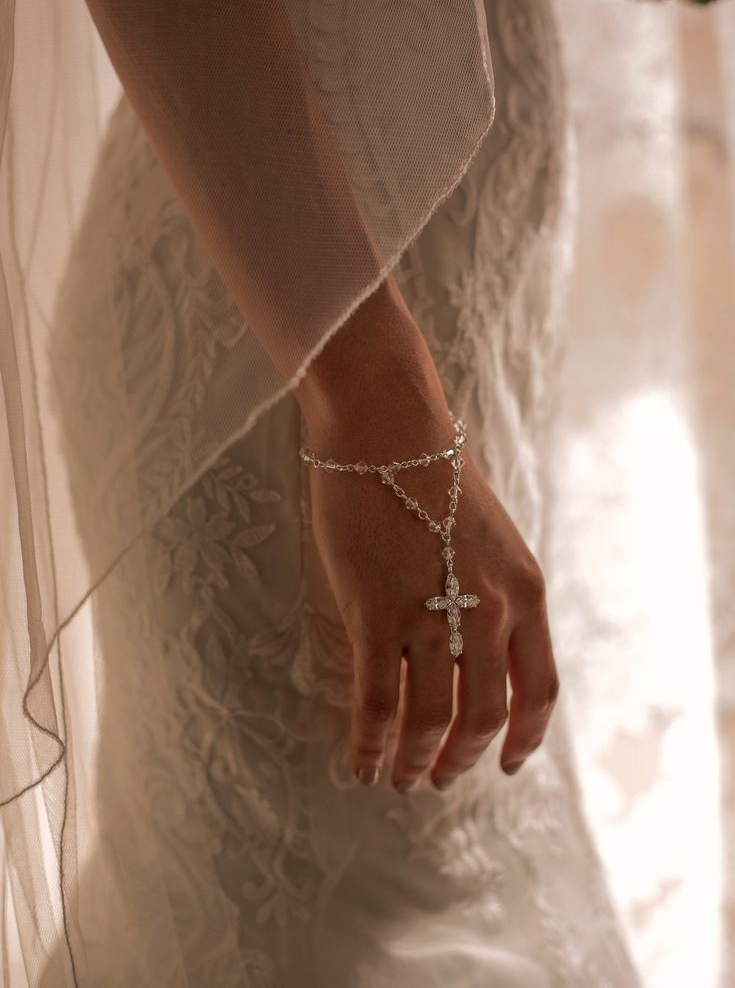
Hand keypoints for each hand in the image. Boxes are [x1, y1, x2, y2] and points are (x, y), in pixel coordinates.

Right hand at [300, 362, 559, 793]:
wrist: (387, 427)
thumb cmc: (429, 475)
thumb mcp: (490, 539)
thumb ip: (492, 595)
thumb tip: (472, 652)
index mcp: (525, 590)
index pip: (539, 688)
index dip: (525, 739)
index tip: (507, 765)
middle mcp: (490, 610)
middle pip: (483, 715)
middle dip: (461, 758)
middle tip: (438, 776)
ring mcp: (433, 613)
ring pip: (431, 718)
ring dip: (416, 759)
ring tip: (401, 777)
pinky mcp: (377, 613)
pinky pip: (377, 702)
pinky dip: (370, 743)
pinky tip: (362, 763)